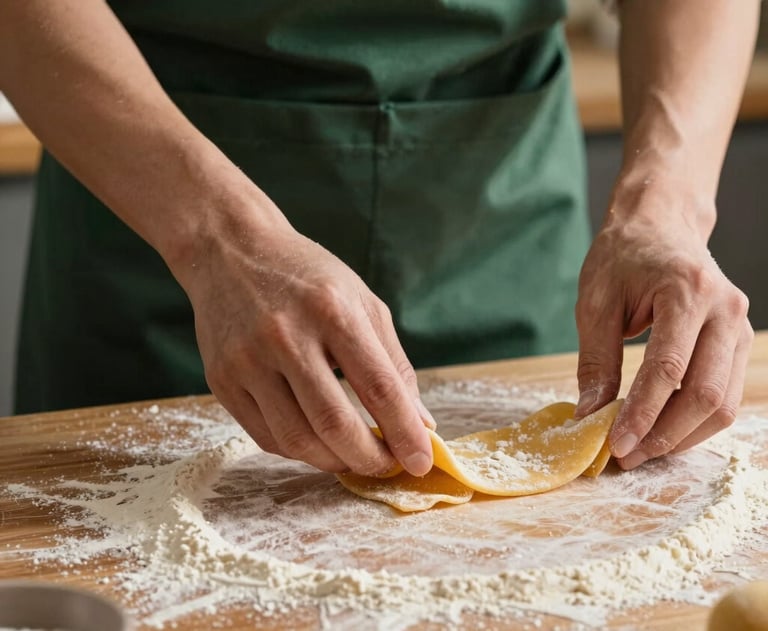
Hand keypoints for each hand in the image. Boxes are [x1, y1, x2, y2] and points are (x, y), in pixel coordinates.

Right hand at [174, 199, 434, 476]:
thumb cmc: (308, 278)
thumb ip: (394, 364)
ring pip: (297, 439)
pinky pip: (266, 436)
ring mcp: (247, 360)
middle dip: (370, 459)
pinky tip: (319, 443)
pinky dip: (300, 450)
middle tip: (388, 467)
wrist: (231, 253)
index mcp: (332, 310)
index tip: (422, 461)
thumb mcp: (362, 303)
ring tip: (354, 457)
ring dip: (335, 462)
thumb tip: (421, 424)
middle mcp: (286, 336)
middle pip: (335, 423)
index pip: (378, 387)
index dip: (405, 433)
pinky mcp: (222, 380)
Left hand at [574, 181, 752, 468]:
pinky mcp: (739, 342)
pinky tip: (661, 429)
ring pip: (723, 403)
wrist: (659, 225)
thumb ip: (596, 360)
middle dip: (664, 434)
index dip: (642, 414)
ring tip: (641, 449)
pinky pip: (726, 395)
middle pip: (705, 394)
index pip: (668, 369)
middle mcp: (725, 310)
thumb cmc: (622, 257)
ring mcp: (739, 327)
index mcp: (687, 291)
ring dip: (682, 436)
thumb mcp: (595, 302)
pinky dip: (695, 421)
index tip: (614, 445)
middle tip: (625, 456)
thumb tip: (590, 416)